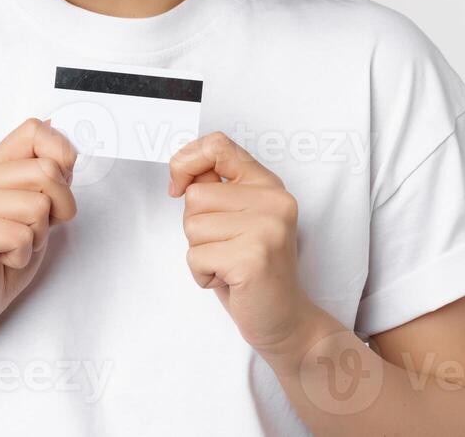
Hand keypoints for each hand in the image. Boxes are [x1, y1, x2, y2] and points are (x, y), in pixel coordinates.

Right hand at [0, 117, 77, 339]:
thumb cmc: (5, 254)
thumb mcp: (37, 208)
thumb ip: (48, 176)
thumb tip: (65, 139)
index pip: (35, 129)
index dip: (62, 155)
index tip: (60, 183)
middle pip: (46, 171)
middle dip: (58, 207)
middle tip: (35, 230)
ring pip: (38, 206)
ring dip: (37, 236)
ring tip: (13, 245)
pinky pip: (22, 236)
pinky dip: (23, 255)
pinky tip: (2, 259)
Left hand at [167, 131, 315, 355]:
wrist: (285, 320)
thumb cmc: (253, 270)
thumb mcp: (239, 219)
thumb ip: (217, 190)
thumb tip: (180, 175)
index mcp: (268, 185)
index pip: (218, 145)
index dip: (186, 161)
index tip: (178, 186)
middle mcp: (273, 200)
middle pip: (195, 195)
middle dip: (196, 227)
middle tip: (225, 248)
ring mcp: (266, 228)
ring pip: (192, 226)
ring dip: (200, 252)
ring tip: (228, 264)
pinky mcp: (252, 258)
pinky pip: (195, 256)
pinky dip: (202, 274)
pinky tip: (229, 280)